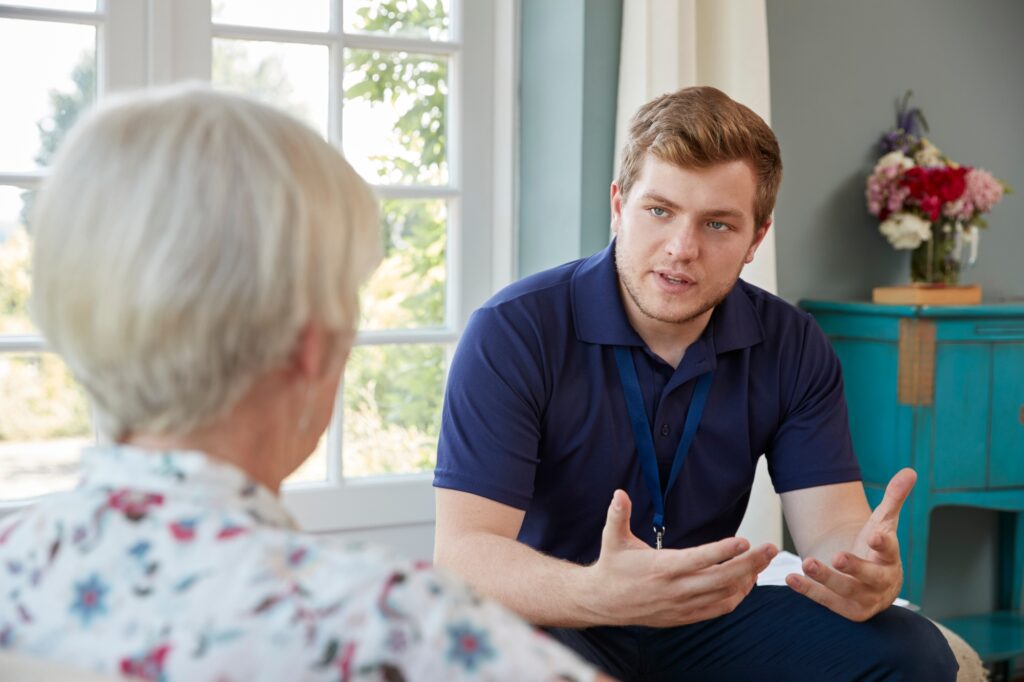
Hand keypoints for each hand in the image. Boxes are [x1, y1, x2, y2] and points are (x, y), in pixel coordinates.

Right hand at [583, 489, 777, 626]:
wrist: (604, 602)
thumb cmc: (612, 566)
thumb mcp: (612, 538)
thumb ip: (618, 515)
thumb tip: (619, 492)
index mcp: (663, 567)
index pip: (700, 559)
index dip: (723, 551)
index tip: (744, 541)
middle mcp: (677, 589)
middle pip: (723, 578)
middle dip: (751, 563)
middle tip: (771, 548)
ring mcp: (683, 605)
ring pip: (725, 595)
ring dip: (748, 579)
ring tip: (762, 562)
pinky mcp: (685, 616)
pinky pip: (719, 609)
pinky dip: (736, 597)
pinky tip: (745, 582)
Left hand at [786, 468, 915, 621]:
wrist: (868, 579)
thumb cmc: (875, 547)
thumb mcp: (883, 522)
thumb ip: (894, 498)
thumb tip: (910, 471)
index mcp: (890, 558)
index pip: (891, 551)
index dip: (884, 544)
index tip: (875, 536)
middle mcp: (881, 582)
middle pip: (870, 577)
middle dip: (855, 567)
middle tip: (838, 556)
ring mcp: (865, 598)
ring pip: (846, 592)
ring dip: (826, 579)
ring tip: (807, 562)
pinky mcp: (848, 610)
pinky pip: (827, 603)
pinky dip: (809, 592)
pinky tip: (790, 579)